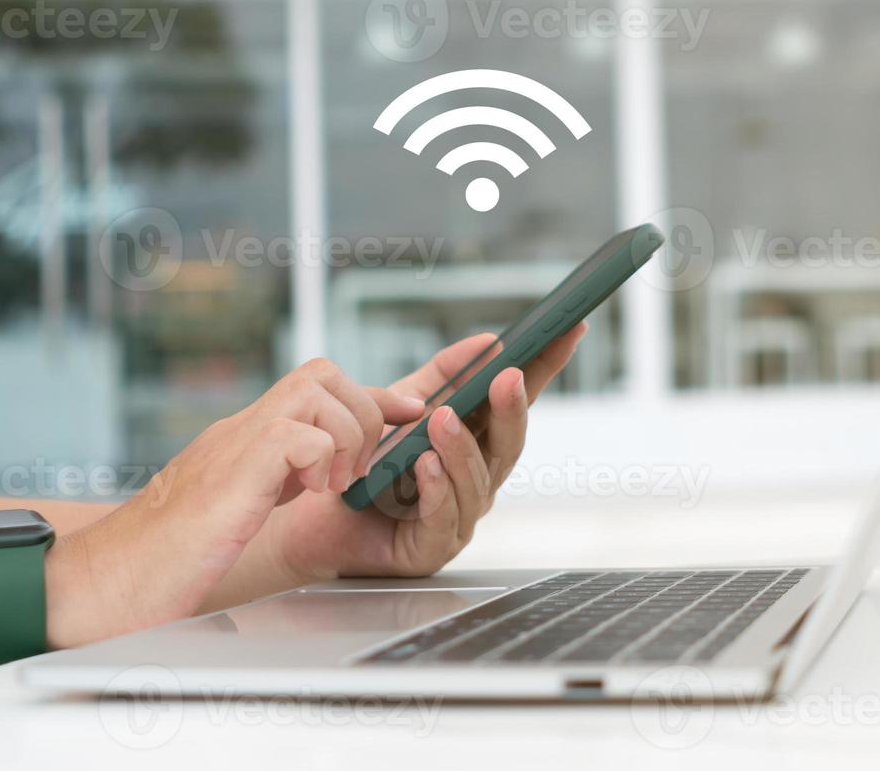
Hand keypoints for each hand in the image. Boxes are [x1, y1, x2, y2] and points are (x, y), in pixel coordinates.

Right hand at [47, 359, 424, 646]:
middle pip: (324, 371)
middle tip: (351, 471)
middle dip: (362, 414)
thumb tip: (313, 470)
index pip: (321, 388)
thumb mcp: (236, 507)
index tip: (411, 408)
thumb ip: (273, 478)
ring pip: (320, 391)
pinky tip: (307, 495)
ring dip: (346, 439)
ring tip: (328, 486)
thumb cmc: (165, 558)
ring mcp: (237, 442)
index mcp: (248, 438)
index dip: (374, 396)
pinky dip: (321, 460)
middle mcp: (243, 428)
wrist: (109, 579)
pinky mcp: (237, 468)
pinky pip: (303, 434)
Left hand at [256, 323, 586, 585]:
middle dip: (512, 409)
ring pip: (476, 481)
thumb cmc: (362, 464)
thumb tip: (487, 341)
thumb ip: (442, 375)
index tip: (568, 331)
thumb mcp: (400, 406)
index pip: (516, 403)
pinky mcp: (432, 548)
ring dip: (461, 448)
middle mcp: (476, 480)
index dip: (545, 368)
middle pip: (508, 444)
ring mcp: (460, 517)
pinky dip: (436, 488)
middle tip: (509, 377)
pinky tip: (425, 465)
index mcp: (476, 443)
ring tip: (443, 421)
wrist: (311, 515)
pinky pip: (443, 517)